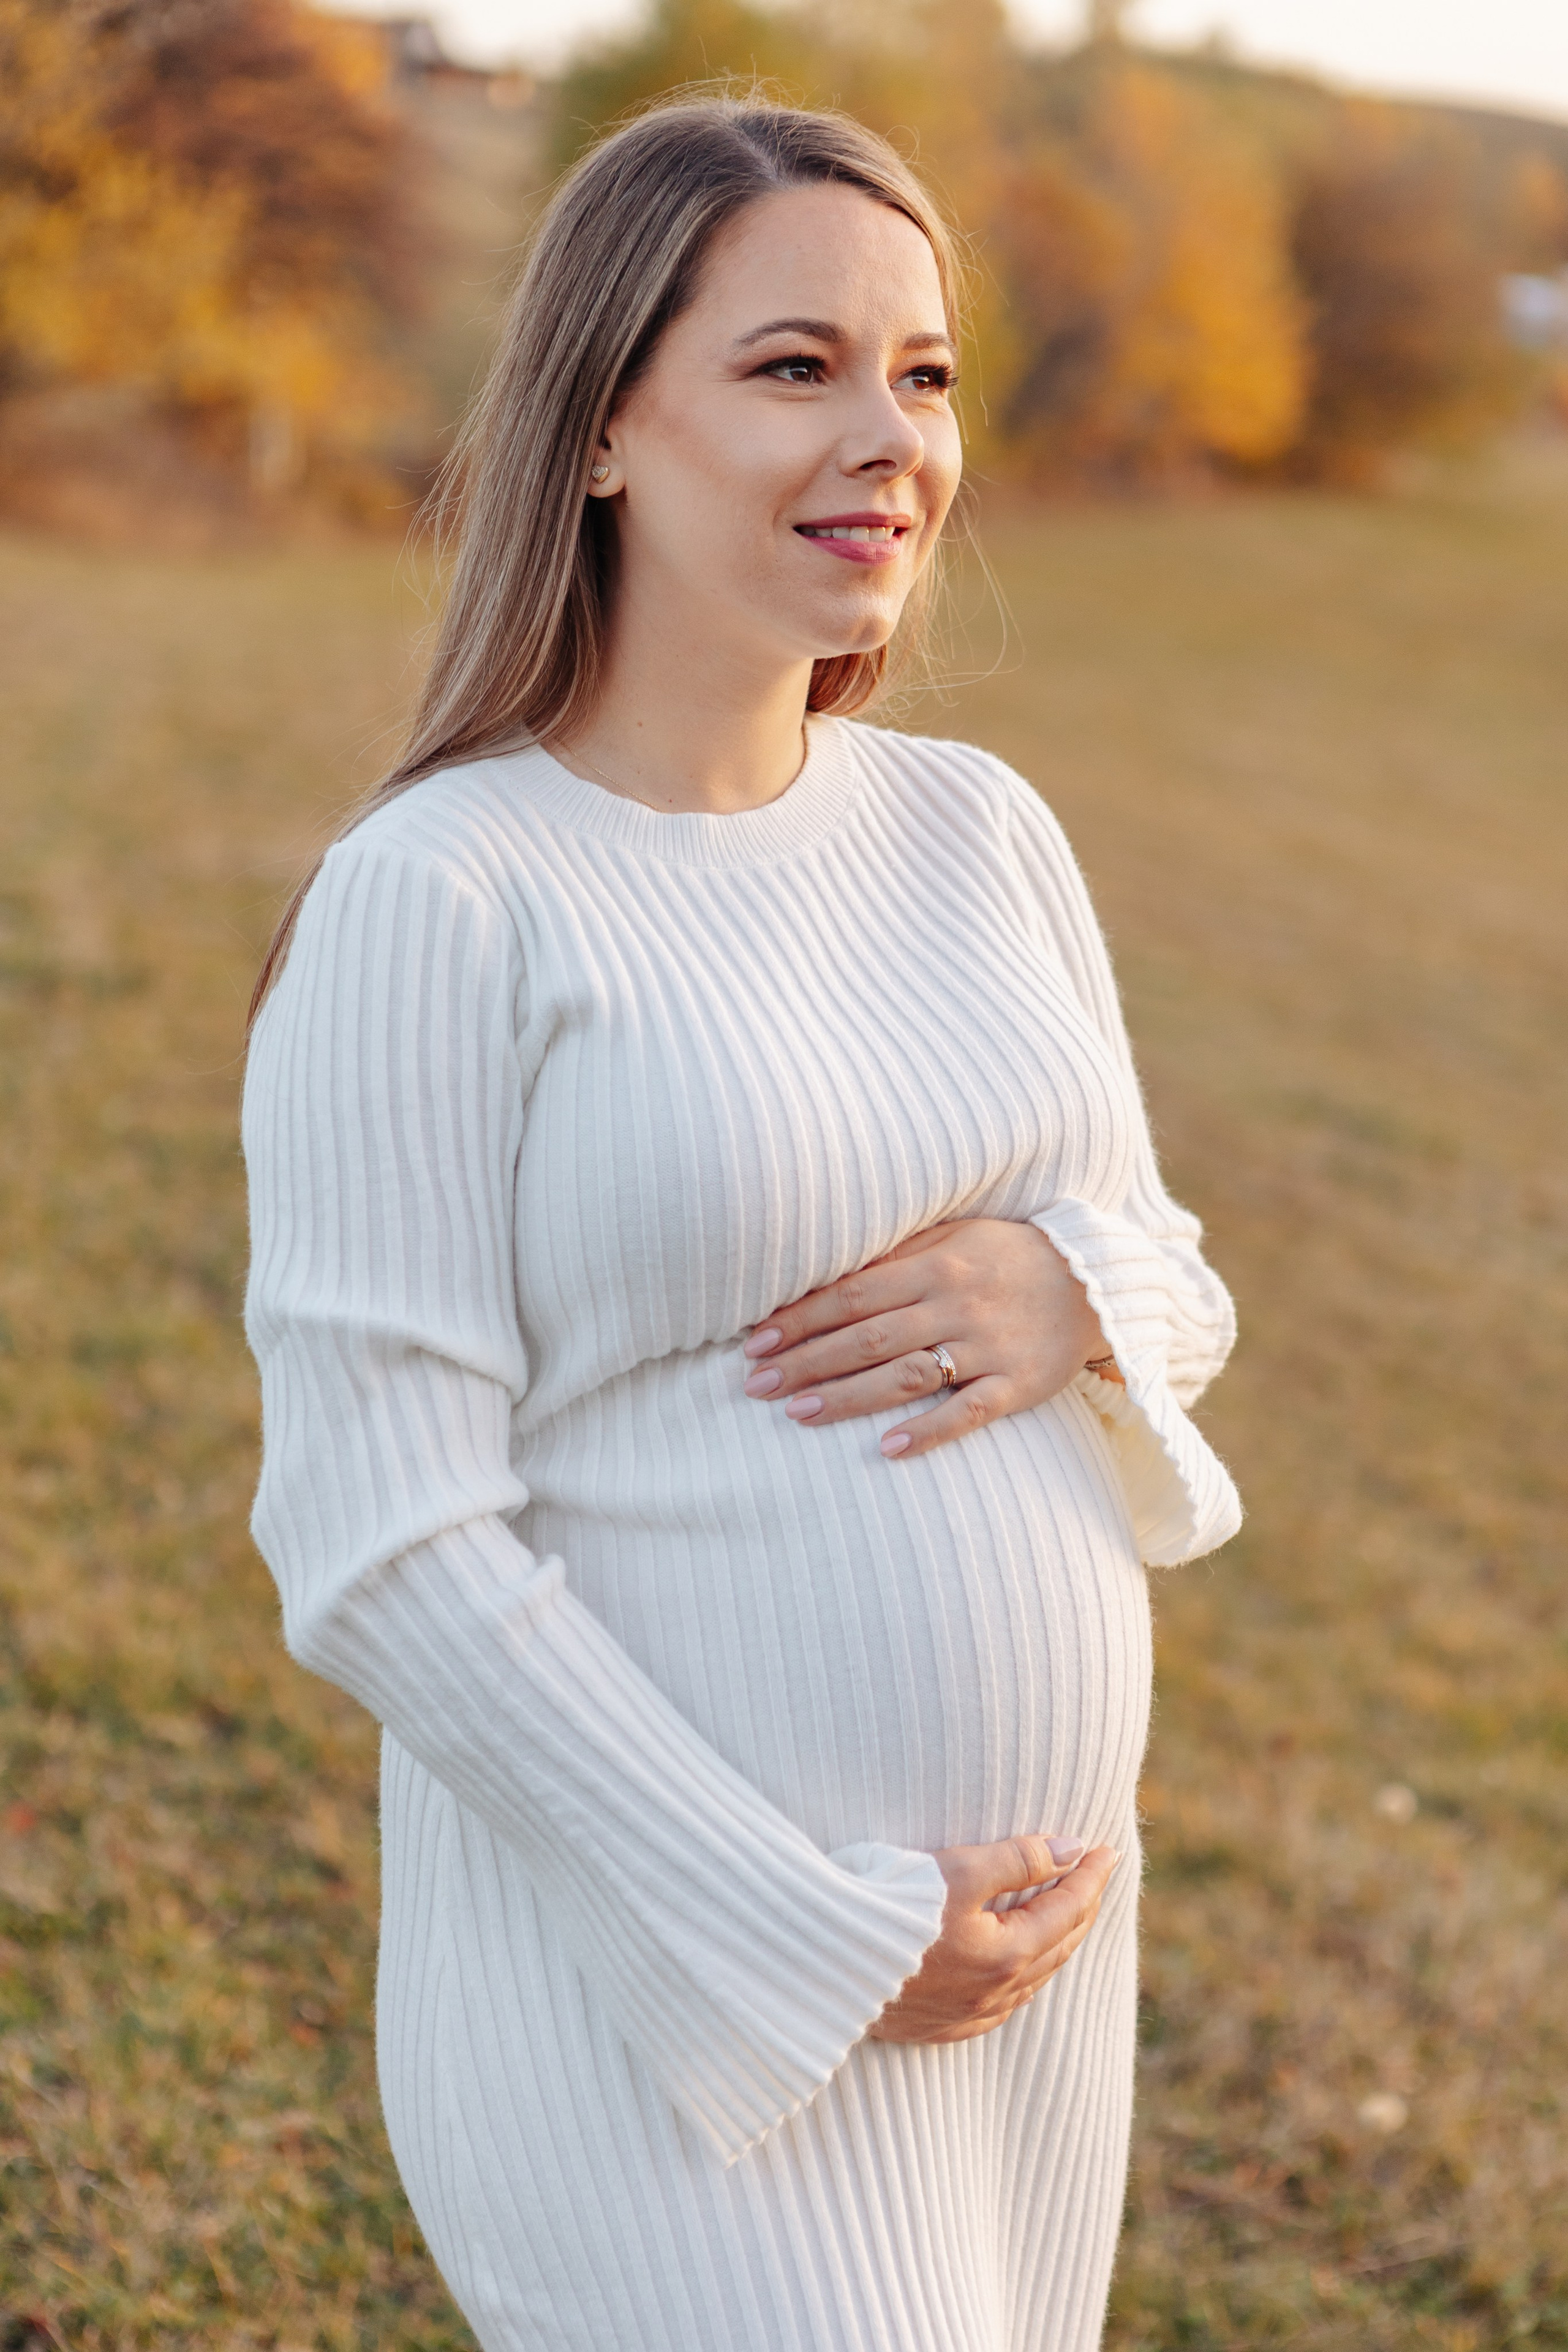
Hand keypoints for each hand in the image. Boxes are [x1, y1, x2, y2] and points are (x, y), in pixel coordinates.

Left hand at [742, 1217, 1120, 1461]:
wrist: (1097, 1282)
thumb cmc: (1010, 1256)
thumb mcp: (955, 1236)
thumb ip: (896, 1252)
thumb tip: (827, 1270)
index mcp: (936, 1264)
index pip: (852, 1294)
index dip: (801, 1318)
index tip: (756, 1340)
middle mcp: (956, 1304)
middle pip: (867, 1336)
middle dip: (806, 1360)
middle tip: (755, 1384)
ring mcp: (988, 1346)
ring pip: (906, 1375)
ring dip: (848, 1396)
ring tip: (797, 1412)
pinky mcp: (1017, 1384)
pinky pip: (969, 1412)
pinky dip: (929, 1431)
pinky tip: (889, 1449)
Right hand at [867, 1835, 1119, 2043]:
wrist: (826, 1961)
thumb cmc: (889, 1906)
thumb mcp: (957, 1869)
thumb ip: (1019, 1859)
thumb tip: (1073, 1849)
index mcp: (1008, 1954)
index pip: (1067, 1909)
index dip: (1090, 1875)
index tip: (1108, 1849)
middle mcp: (996, 1994)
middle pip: (1057, 1945)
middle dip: (1081, 1906)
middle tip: (1094, 1874)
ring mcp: (968, 2015)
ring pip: (1033, 1978)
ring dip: (1055, 1941)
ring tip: (1066, 1912)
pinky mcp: (940, 2027)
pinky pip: (1002, 2006)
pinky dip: (1023, 1978)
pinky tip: (1021, 1970)